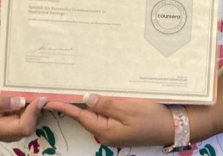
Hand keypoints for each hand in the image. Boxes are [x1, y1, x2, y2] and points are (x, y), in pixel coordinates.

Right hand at [0, 82, 45, 141]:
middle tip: (41, 94)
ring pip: (31, 121)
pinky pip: (28, 116)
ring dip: (36, 109)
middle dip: (37, 111)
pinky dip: (32, 107)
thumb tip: (20, 101)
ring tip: (38, 93)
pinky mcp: (15, 120)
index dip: (33, 114)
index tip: (39, 99)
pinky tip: (32, 95)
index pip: (23, 127)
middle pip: (30, 126)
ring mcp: (12, 126)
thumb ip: (1, 101)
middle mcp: (8, 132)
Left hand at [46, 94, 173, 146]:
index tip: (49, 100)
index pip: (80, 117)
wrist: (173, 125)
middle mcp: (107, 133)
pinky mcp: (122, 124)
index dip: (65, 107)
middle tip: (59, 88)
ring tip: (72, 88)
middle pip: (85, 116)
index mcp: (106, 131)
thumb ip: (105, 105)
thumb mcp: (128, 108)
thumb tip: (85, 99)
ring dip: (86, 102)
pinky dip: (98, 103)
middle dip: (73, 103)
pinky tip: (95, 94)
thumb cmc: (151, 117)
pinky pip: (105, 113)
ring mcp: (114, 129)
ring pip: (95, 113)